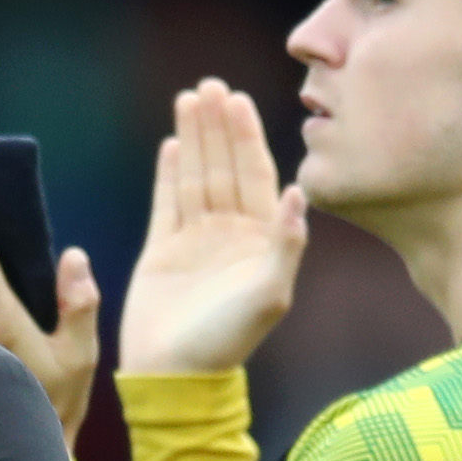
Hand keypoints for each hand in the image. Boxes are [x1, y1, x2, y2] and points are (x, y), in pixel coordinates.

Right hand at [118, 78, 308, 373]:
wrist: (176, 375)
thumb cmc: (228, 340)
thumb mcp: (270, 293)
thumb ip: (286, 243)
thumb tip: (300, 191)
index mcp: (258, 239)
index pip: (255, 175)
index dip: (246, 136)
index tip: (238, 100)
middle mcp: (229, 233)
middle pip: (223, 166)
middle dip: (218, 126)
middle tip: (211, 85)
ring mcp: (194, 240)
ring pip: (195, 176)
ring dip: (193, 139)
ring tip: (188, 100)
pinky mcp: (161, 251)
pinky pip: (165, 202)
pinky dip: (168, 173)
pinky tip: (170, 144)